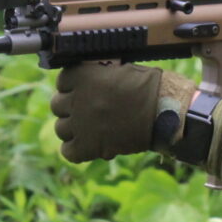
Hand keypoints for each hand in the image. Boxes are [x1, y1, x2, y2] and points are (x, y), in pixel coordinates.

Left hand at [50, 62, 195, 162]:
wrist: (164, 111)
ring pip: (61, 129)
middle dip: (71, 108)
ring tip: (92, 130)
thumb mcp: (118, 70)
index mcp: (82, 75)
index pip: (62, 81)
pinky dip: (76, 150)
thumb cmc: (148, 87)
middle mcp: (76, 99)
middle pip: (57, 106)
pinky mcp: (88, 146)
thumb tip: (84, 85)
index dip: (74, 87)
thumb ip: (96, 76)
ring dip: (74, 129)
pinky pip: (68, 152)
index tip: (86, 92)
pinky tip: (89, 146)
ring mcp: (80, 124)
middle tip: (90, 112)